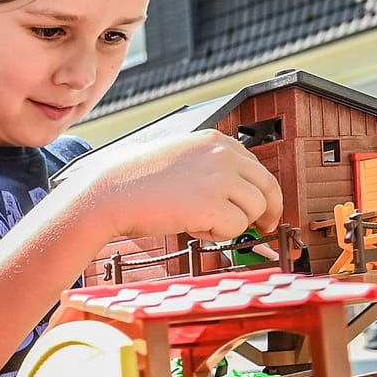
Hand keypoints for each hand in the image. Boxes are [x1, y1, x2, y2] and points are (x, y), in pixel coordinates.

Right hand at [59, 130, 283, 245]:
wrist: (109, 194)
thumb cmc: (134, 181)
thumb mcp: (179, 158)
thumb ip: (208, 167)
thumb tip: (231, 192)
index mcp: (216, 141)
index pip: (257, 168)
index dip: (263, 193)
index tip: (262, 209)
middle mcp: (223, 155)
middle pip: (268, 188)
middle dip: (267, 212)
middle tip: (262, 228)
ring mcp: (220, 179)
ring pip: (254, 210)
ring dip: (233, 224)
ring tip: (202, 223)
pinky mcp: (213, 205)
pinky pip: (235, 228)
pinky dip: (217, 235)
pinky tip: (192, 227)